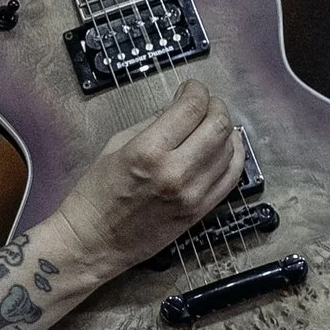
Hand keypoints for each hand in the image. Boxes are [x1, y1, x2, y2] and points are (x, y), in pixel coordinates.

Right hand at [50, 82, 245, 275]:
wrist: (94, 241)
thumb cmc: (96, 193)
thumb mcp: (115, 146)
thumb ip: (151, 124)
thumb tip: (177, 107)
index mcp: (148, 151)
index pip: (191, 108)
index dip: (196, 90)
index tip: (191, 88)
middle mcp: (175, 172)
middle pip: (218, 126)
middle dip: (216, 106)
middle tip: (206, 103)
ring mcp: (192, 194)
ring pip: (229, 149)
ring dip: (226, 129)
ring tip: (214, 123)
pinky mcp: (200, 211)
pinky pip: (231, 178)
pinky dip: (235, 156)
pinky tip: (228, 146)